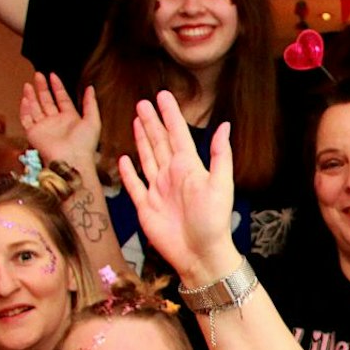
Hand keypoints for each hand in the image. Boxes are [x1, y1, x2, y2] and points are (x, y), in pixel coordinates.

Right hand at [20, 73, 100, 167]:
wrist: (71, 160)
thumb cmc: (84, 143)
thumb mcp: (93, 120)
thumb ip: (90, 103)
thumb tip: (90, 87)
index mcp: (70, 118)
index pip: (62, 98)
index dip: (57, 87)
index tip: (52, 75)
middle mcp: (56, 121)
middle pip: (46, 101)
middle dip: (42, 88)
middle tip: (38, 74)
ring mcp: (44, 127)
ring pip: (35, 108)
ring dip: (31, 96)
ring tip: (28, 84)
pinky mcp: (33, 134)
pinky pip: (26, 119)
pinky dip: (25, 109)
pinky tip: (25, 99)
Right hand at [117, 91, 238, 283]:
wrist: (200, 255)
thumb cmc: (214, 222)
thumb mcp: (220, 185)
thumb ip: (219, 155)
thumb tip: (224, 126)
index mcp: (189, 168)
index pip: (177, 134)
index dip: (170, 115)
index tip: (163, 95)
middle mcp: (172, 176)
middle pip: (159, 142)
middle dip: (152, 122)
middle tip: (143, 102)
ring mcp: (158, 190)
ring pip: (147, 157)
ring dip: (142, 139)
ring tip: (136, 121)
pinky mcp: (145, 207)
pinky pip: (134, 185)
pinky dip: (129, 172)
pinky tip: (124, 159)